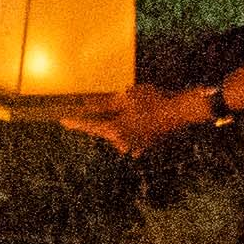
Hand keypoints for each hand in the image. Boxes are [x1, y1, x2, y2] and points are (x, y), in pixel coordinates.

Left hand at [48, 83, 227, 154]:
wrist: (181, 110)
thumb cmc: (152, 101)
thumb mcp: (125, 98)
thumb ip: (103, 104)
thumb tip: (84, 105)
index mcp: (115, 131)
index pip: (90, 126)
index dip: (76, 122)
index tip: (63, 121)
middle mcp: (124, 142)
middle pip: (104, 131)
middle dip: (98, 121)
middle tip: (90, 114)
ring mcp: (136, 145)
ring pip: (118, 134)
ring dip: (116, 124)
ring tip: (122, 111)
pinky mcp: (147, 144)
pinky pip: (132, 137)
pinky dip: (130, 129)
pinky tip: (134, 121)